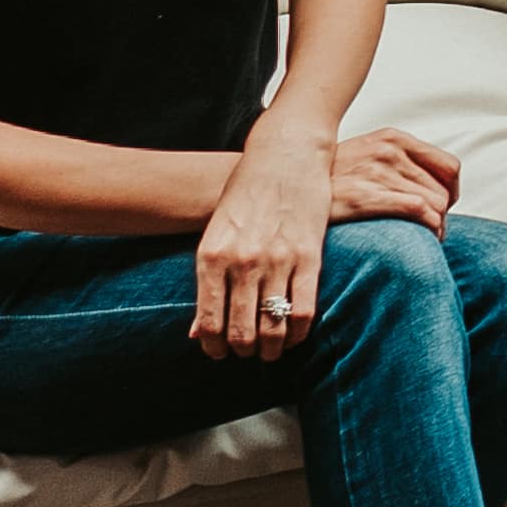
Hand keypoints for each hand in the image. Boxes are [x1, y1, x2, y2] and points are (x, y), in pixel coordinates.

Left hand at [195, 151, 326, 358]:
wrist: (284, 154)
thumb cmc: (246, 191)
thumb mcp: (215, 233)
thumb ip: (207, 281)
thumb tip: (197, 332)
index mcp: (212, 256)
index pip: (209, 322)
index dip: (214, 347)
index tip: (219, 352)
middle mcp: (242, 262)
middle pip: (242, 331)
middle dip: (243, 351)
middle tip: (246, 352)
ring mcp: (278, 260)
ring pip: (274, 326)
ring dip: (272, 348)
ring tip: (271, 350)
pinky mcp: (309, 256)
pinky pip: (305, 310)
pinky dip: (300, 333)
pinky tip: (296, 334)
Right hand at [322, 125, 458, 227]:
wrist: (291, 185)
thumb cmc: (333, 178)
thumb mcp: (368, 154)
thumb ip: (401, 162)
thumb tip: (437, 188)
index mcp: (394, 138)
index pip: (450, 167)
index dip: (451, 192)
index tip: (442, 208)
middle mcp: (389, 151)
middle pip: (444, 192)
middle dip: (441, 215)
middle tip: (428, 229)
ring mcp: (377, 172)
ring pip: (436, 205)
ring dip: (436, 227)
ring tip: (424, 237)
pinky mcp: (366, 195)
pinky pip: (419, 211)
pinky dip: (429, 228)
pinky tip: (421, 238)